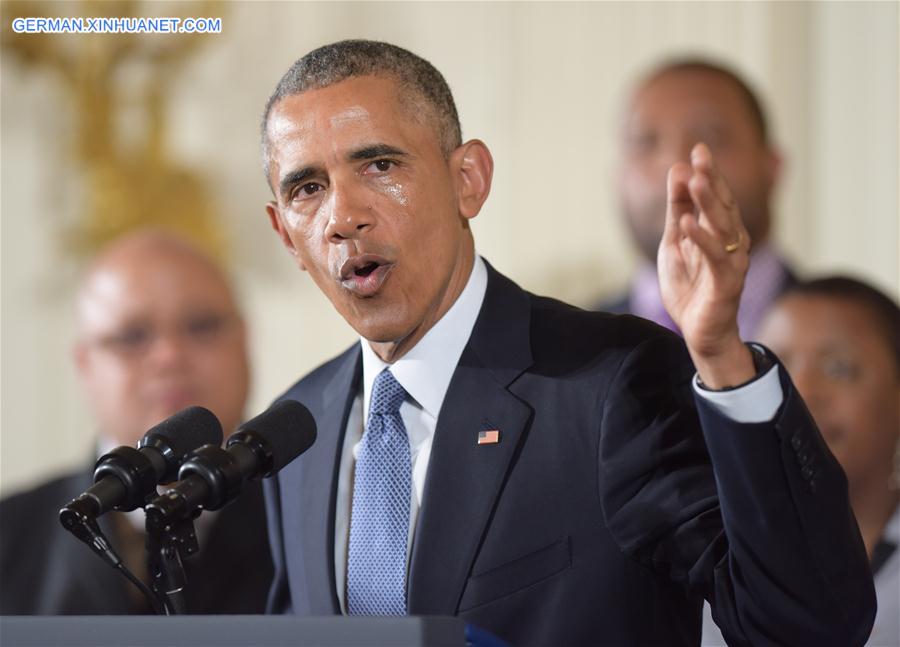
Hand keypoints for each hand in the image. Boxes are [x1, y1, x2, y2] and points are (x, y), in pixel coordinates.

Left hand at [658, 143, 754, 388]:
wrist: (699, 333)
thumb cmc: (690, 287)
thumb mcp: (675, 242)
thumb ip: (676, 209)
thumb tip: (678, 169)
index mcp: (719, 232)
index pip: (716, 197)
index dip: (708, 173)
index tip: (698, 148)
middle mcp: (732, 243)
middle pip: (723, 206)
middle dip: (712, 180)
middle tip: (700, 156)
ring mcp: (732, 263)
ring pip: (723, 227)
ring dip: (709, 203)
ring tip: (695, 181)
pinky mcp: (726, 284)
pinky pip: (716, 258)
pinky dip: (702, 239)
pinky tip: (687, 223)